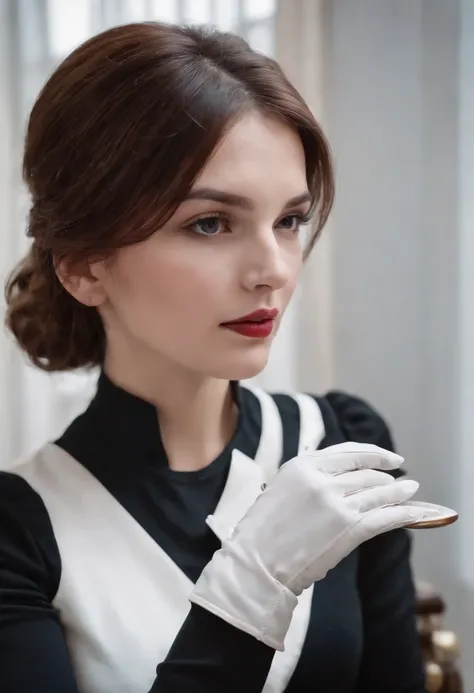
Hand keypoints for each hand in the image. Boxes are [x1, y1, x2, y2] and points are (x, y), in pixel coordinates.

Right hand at [190, 442, 423, 649]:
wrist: (257, 563)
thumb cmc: (264, 530)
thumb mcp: (282, 486)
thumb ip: (311, 475)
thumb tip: (343, 474)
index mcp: (304, 464)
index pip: (349, 452)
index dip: (374, 454)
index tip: (389, 458)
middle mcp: (323, 479)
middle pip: (366, 473)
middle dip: (386, 476)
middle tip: (399, 480)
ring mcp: (338, 504)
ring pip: (379, 492)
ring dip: (399, 491)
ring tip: (411, 490)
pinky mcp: (349, 529)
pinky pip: (385, 517)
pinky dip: (405, 513)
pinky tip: (417, 512)